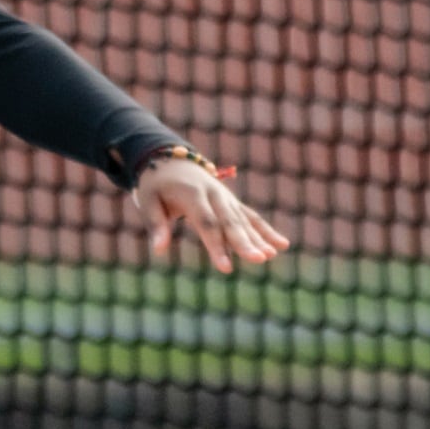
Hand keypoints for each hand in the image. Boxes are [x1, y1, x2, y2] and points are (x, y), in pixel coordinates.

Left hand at [132, 155, 290, 272]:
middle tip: (259, 260)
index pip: (207, 223)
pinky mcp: (231, 202)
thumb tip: (159, 251)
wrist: (171, 159)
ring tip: (271, 255)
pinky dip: (265, 231)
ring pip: (244, 219)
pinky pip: (250, 216)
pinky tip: (281, 245)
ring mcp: (225, 197)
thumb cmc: (156, 184)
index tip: (226, 268)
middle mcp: (214, 194)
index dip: (217, 246)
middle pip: (231, 221)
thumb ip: (156, 224)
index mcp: (192, 194)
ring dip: (259, 238)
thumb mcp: (148, 200)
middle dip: (245, 242)